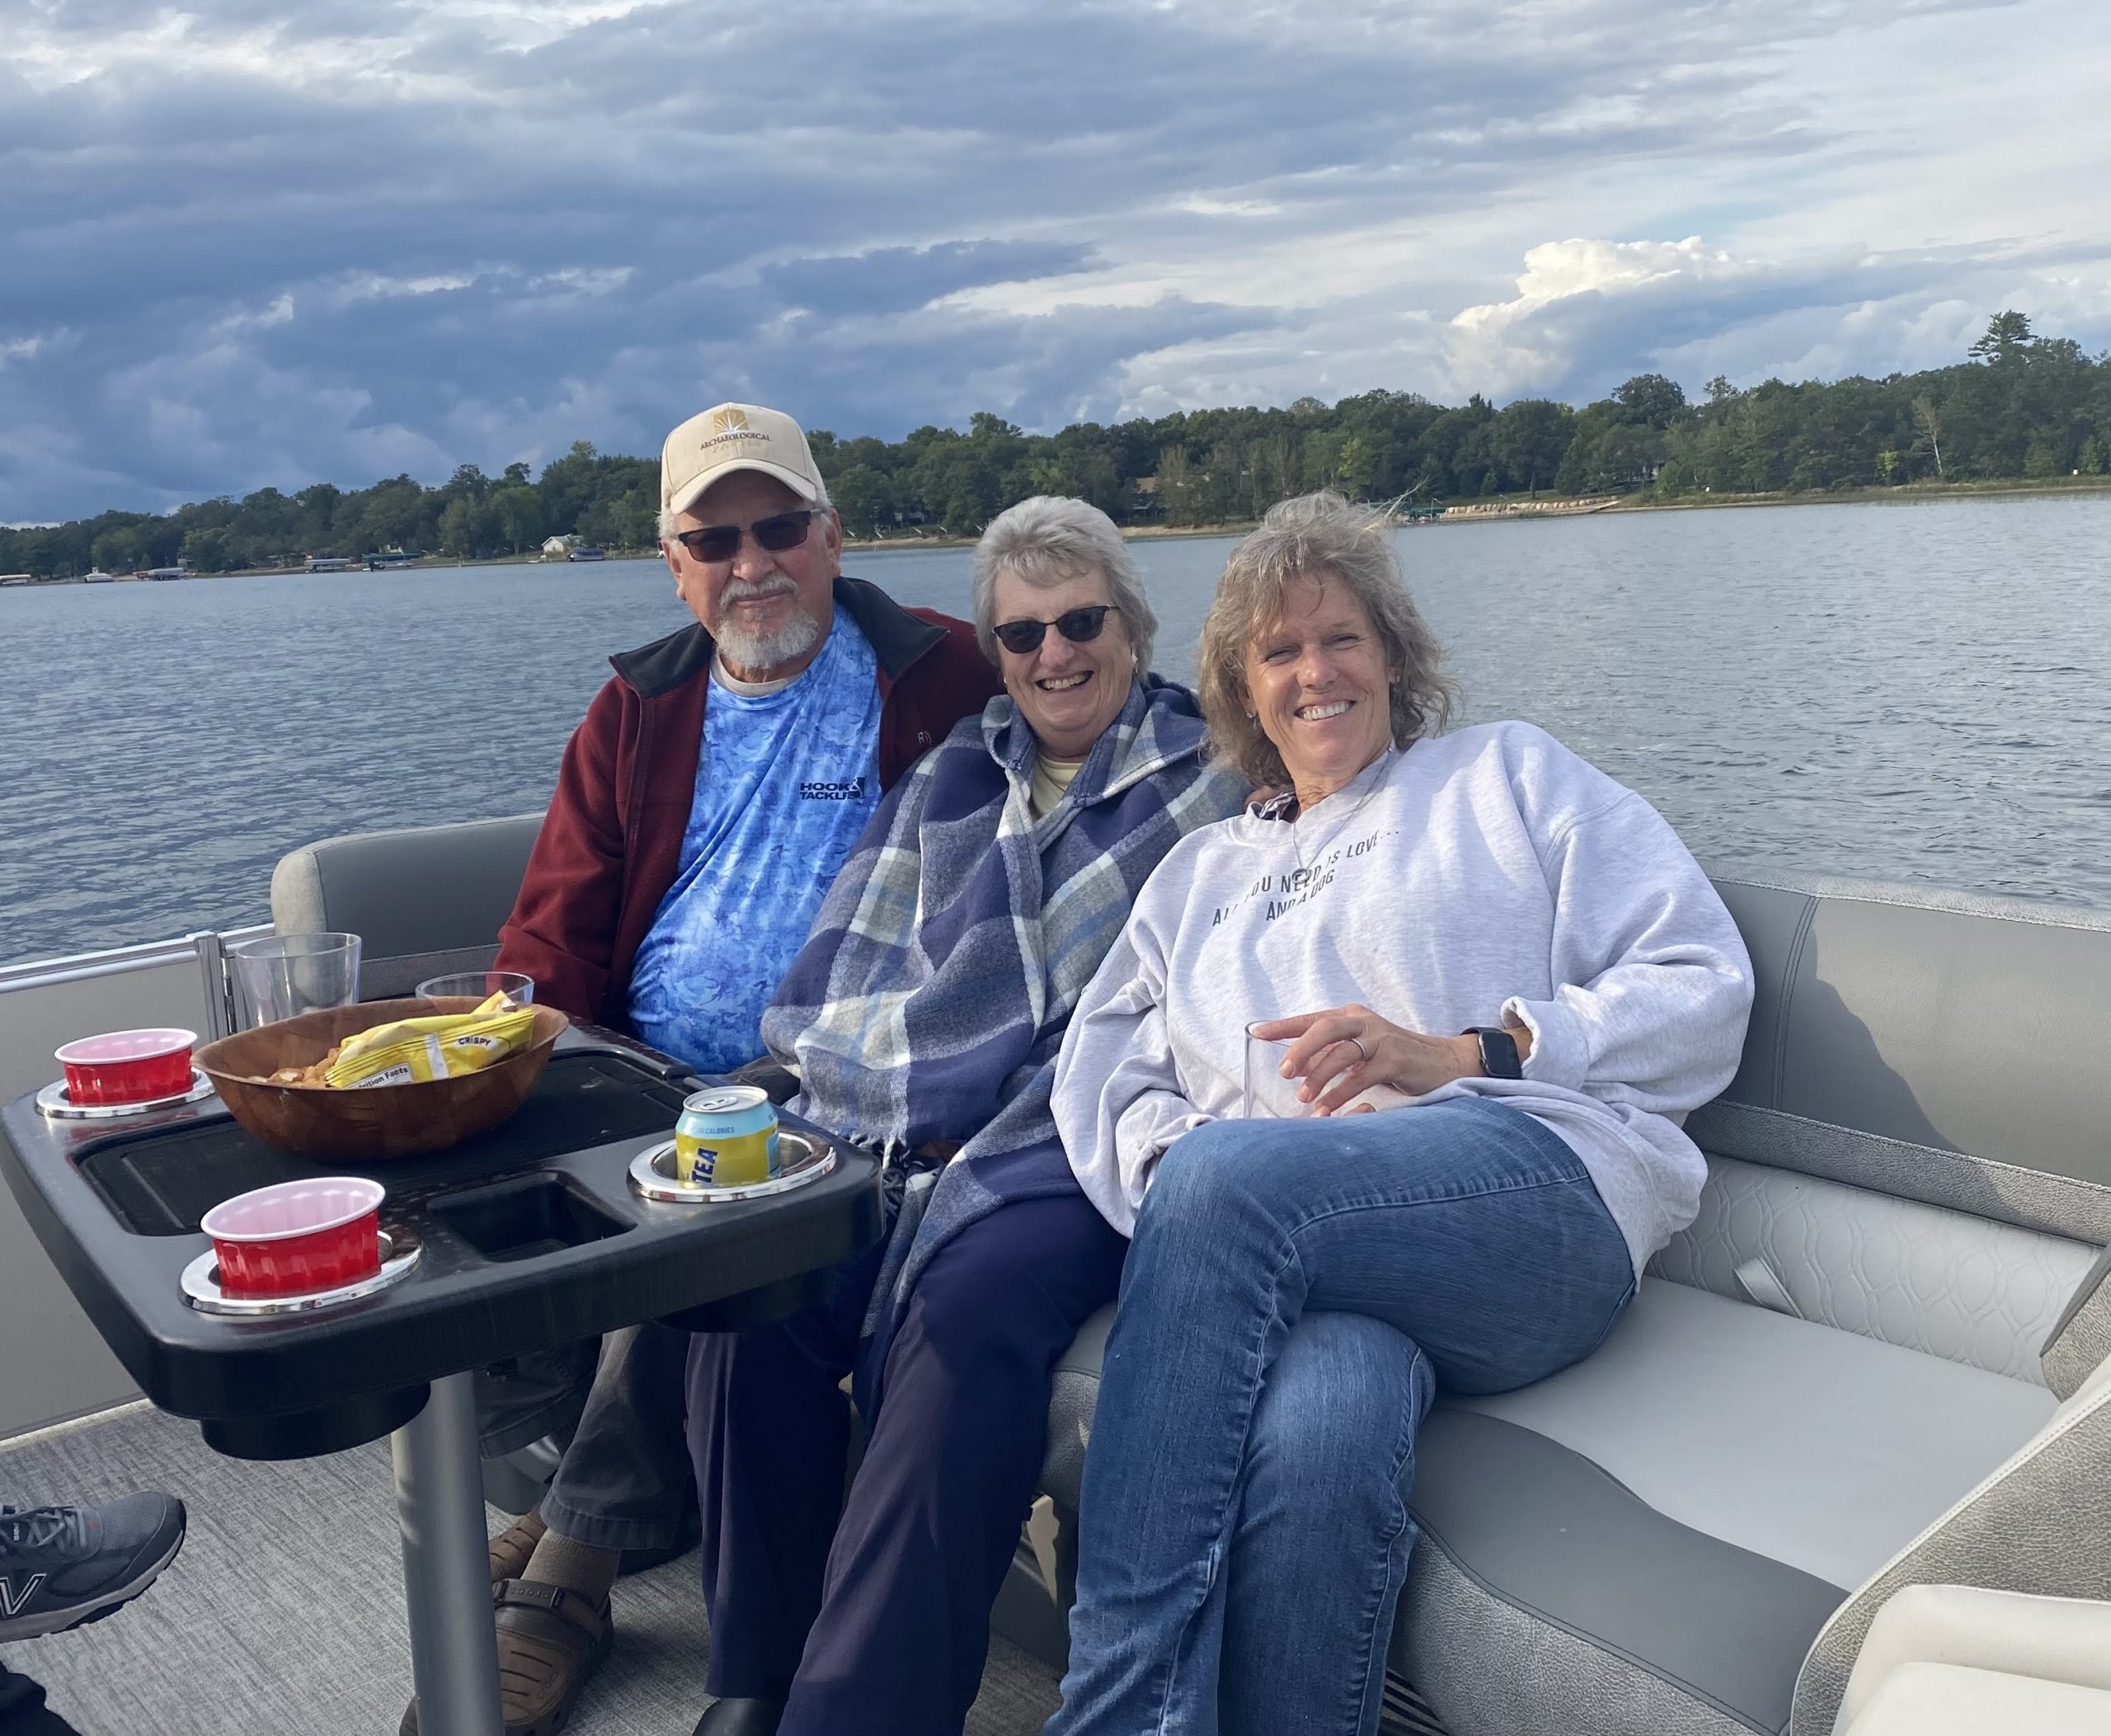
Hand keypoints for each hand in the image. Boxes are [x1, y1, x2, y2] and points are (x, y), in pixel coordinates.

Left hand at [1251, 1005, 1487, 1116]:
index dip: (1283, 1025)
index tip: (1257, 1032)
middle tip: (1284, 1072)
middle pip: (1324, 1027)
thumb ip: (1331, 1055)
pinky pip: (1361, 1076)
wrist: (1442, 1062)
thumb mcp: (1360, 1052)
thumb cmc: (1394, 1058)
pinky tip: (1327, 1109)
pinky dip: (1341, 1094)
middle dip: (1300, 1048)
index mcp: (1351, 1016)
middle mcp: (1364, 1022)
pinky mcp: (1394, 1059)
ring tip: (1303, 1098)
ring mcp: (1380, 1039)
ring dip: (1319, 1076)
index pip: (1311, 1018)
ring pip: (1341, 1052)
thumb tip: (1295, 1068)